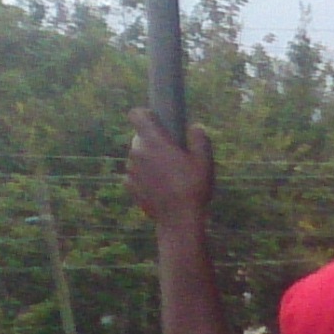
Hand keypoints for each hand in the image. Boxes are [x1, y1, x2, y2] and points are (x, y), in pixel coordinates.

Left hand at [126, 112, 214, 227]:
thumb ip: (199, 138)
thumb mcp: (205, 161)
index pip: (136, 114)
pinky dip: (144, 177)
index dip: (145, 114)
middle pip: (140, 137)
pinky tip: (160, 188)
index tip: (158, 121)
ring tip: (169, 175)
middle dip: (153, 142)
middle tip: (172, 155)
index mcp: (154, 140)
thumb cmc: (194, 187)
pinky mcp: (129, 185)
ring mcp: (131, 168)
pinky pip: (135, 174)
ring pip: (138, 156)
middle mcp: (137, 150)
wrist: (179, 219)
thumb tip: (195, 127)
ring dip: (149, 160)